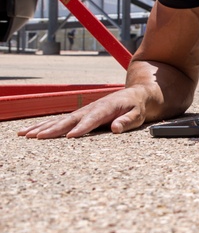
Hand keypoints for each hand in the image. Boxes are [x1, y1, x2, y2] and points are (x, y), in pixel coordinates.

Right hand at [17, 86, 150, 138]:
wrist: (136, 95)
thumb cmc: (137, 107)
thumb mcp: (138, 114)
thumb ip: (127, 121)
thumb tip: (116, 128)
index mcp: (106, 108)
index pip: (93, 119)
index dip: (82, 127)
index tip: (70, 136)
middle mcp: (91, 108)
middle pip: (70, 120)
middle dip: (54, 129)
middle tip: (38, 138)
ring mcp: (83, 111)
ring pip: (61, 120)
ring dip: (43, 127)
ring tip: (26, 135)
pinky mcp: (80, 115)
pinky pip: (61, 121)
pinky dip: (45, 126)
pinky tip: (32, 132)